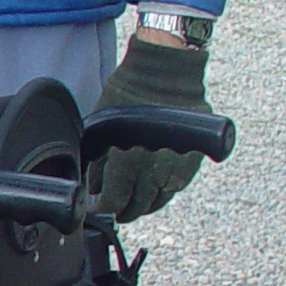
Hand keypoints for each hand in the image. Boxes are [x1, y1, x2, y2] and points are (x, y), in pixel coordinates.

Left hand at [91, 31, 217, 221]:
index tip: (95, 209)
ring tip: (134, 205)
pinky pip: (177, 186)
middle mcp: (154, 171)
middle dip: (123, 211)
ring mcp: (177, 167)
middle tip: (114, 210)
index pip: (114, 202)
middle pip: (138, 207)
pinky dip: (164, 192)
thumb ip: (97, 159)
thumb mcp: (100, 128)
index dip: (102, 209)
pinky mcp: (193, 160)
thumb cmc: (127, 94)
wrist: (165, 73)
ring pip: (159, 200)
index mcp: (127, 165)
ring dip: (144, 206)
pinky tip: (154, 190)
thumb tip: (92, 183)